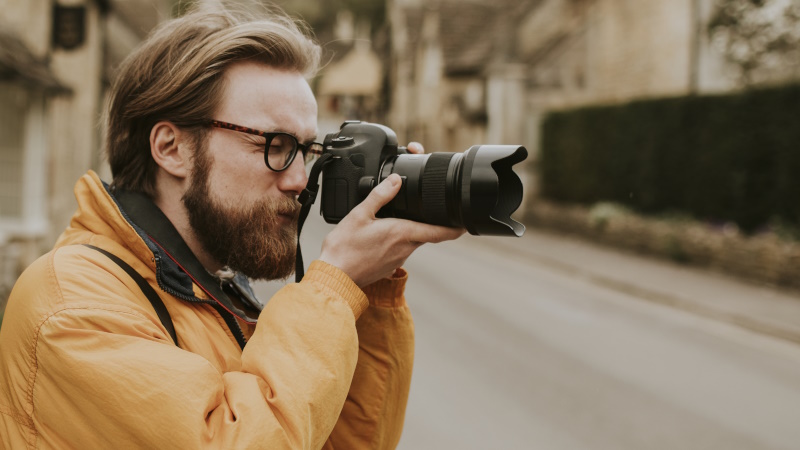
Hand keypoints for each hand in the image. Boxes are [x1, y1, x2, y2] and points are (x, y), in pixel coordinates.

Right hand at [318, 142, 464, 286]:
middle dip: (429, 221)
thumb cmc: (345, 249)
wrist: (334, 277)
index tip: (466, 222)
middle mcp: (405, 248)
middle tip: (426, 207)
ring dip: (411, 230)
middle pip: (427, 233)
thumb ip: (380, 195)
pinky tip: (383, 234)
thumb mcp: (360, 215)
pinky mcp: (389, 265)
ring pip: (413, 240)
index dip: (456, 227)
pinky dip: (398, 240)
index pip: (440, 232)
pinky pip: (400, 249)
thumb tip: (396, 180)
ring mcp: (398, 259)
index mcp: (402, 233)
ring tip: (398, 217)